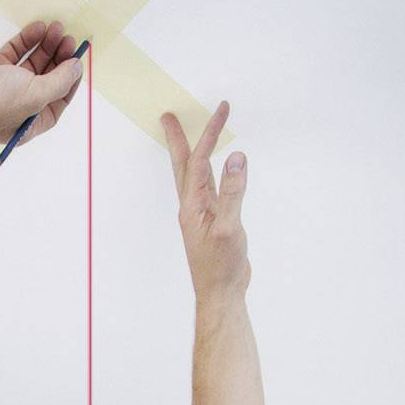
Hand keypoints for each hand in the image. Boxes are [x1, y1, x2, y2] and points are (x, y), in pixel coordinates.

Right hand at [0, 20, 84, 149]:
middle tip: (67, 39)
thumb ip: (60, 81)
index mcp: (31, 121)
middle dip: (59, 58)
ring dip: (46, 45)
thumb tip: (76, 68)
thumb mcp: (36, 96)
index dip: (70, 80)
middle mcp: (19, 104)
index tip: (77, 60)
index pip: (58, 100)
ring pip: (32, 62)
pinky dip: (27, 40)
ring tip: (55, 28)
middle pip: (47, 78)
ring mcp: (5, 86)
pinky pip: (15, 52)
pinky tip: (38, 28)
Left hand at [161, 103, 250, 301]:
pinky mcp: (214, 221)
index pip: (198, 161)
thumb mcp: (228, 227)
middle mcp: (192, 207)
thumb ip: (232, 192)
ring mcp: (202, 214)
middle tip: (169, 116)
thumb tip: (236, 158)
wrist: (221, 293)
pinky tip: (218, 167)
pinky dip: (212, 171)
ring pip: (195, 176)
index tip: (222, 110)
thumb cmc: (221, 267)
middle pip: (183, 165)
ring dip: (193, 153)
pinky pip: (210, 187)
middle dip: (179, 139)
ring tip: (191, 135)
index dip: (209, 134)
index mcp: (192, 206)